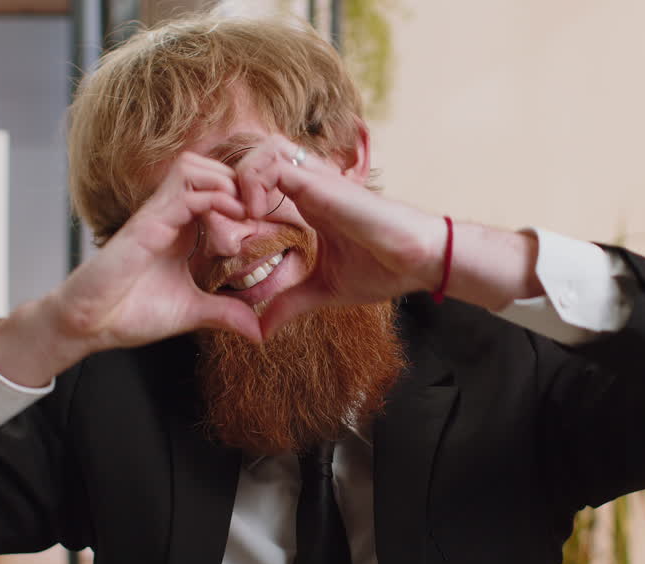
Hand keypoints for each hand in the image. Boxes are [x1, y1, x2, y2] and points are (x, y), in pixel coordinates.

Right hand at [0, 153, 261, 386]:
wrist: (88, 325)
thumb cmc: (130, 313)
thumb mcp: (192, 312)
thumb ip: (224, 313)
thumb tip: (258, 331)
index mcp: (181, 228)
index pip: (215, 187)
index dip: (244, 194)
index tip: (266, 220)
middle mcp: (168, 214)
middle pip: (207, 166)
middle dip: (239, 180)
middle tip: (262, 209)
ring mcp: (156, 215)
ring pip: (194, 167)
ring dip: (226, 182)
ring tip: (247, 212)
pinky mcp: (145, 225)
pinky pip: (183, 192)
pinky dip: (213, 196)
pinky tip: (232, 218)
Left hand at [231, 135, 446, 337]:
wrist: (419, 261)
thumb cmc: (384, 269)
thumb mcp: (324, 290)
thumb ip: (291, 303)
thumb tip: (261, 331)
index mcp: (308, 203)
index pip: (260, 183)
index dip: (236, 202)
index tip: (227, 239)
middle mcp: (309, 185)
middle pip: (255, 158)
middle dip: (230, 185)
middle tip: (225, 223)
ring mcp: (315, 179)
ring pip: (260, 150)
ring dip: (239, 180)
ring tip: (239, 218)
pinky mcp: (321, 182)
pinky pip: (272, 162)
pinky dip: (252, 182)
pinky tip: (254, 215)